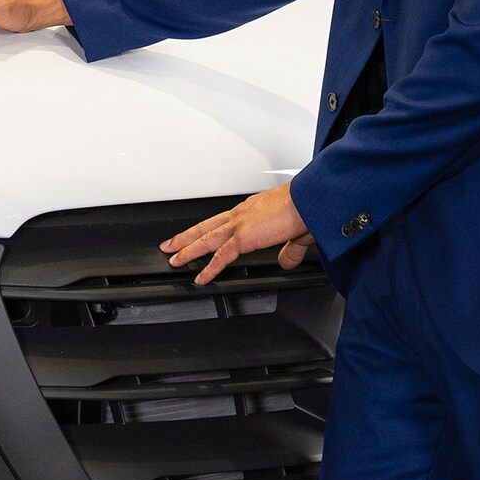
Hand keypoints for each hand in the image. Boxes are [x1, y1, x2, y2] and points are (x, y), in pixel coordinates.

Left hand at [160, 183, 313, 286]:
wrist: (310, 201)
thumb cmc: (307, 209)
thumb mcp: (296, 234)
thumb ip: (289, 251)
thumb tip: (286, 262)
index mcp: (251, 210)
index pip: (222, 221)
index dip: (207, 229)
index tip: (197, 234)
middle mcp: (241, 214)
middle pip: (205, 226)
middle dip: (186, 236)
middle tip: (169, 244)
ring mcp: (239, 225)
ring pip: (205, 239)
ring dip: (187, 249)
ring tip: (174, 259)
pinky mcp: (244, 238)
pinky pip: (221, 256)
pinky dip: (209, 268)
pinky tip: (201, 277)